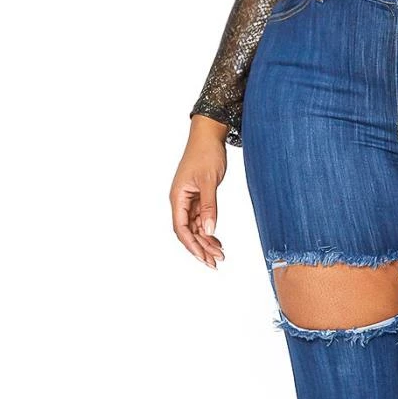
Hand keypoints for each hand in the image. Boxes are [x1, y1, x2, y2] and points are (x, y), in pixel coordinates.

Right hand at [170, 115, 228, 267]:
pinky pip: (201, 218)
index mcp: (177, 197)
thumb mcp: (209, 181)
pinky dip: (209, 230)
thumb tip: (209, 230)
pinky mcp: (197, 197)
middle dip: (200, 248)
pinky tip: (217, 240)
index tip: (204, 258)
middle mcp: (180, 201)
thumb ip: (209, 206)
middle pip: (187, 231)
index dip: (192, 245)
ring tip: (219, 255)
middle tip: (215, 263)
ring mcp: (188, 199)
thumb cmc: (205, 153)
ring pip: (195, 227)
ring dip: (206, 241)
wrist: (208, 136)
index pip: (181, 228)